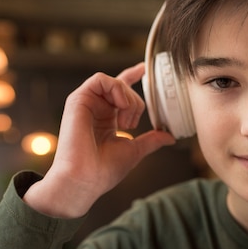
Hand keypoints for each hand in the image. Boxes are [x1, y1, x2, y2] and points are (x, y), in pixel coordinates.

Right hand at [23, 63, 175, 217]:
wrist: (85, 179)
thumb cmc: (104, 170)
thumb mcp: (134, 151)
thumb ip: (151, 140)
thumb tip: (169, 136)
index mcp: (107, 119)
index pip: (120, 92)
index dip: (132, 77)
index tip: (145, 69)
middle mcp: (96, 109)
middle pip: (123, 87)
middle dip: (136, 103)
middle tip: (132, 125)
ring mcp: (86, 104)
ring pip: (113, 82)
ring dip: (127, 97)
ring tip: (126, 120)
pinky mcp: (77, 100)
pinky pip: (100, 79)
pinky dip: (116, 89)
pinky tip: (121, 106)